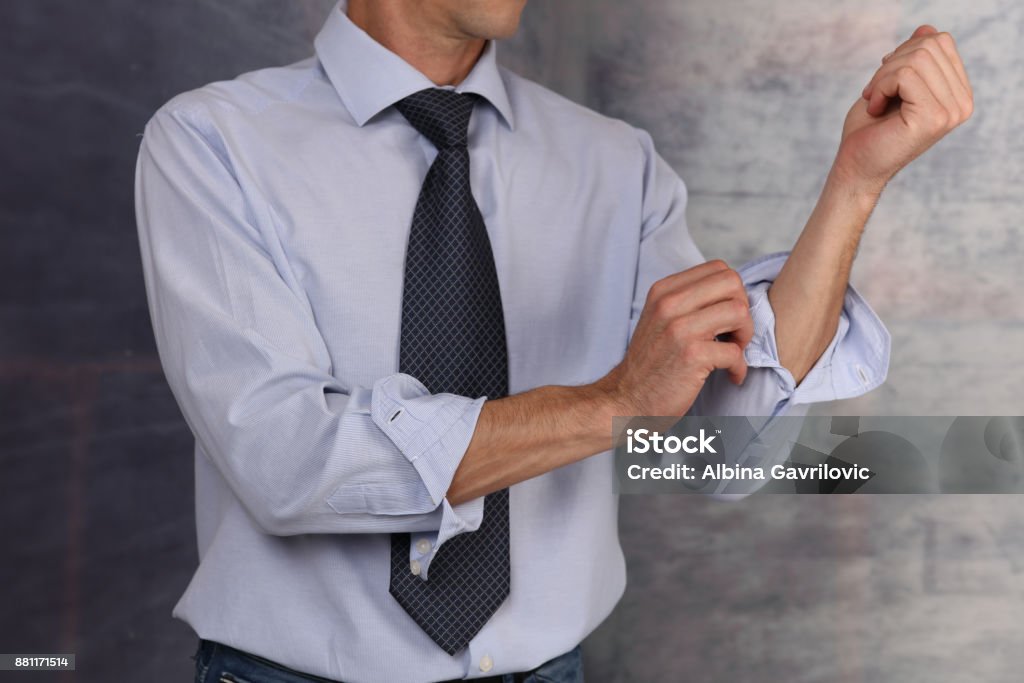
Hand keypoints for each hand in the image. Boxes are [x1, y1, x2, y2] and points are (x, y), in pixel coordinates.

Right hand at [595, 259, 752, 416]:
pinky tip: (729, 375)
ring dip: (745, 336)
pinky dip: (739, 367)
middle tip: (734, 334)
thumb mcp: (660, 319)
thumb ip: (688, 301)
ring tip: (733, 352)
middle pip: (732, 283)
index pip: (718, 268)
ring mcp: (680, 329)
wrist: (626, 400)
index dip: (732, 292)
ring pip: (739, 311)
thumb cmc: (651, 363)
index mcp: (663, 291)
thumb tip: (733, 294)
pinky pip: (735, 352)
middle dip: (743, 309)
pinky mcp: (692, 356)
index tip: (725, 317)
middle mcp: (669, 304)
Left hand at [833, 25, 972, 194]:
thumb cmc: (871, 128)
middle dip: (891, 63)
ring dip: (882, 77)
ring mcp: (951, 111)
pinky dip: (880, 87)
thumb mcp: (892, 83)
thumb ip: (914, 57)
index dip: (903, 53)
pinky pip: (904, 76)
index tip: (884, 81)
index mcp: (959, 93)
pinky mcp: (933, 117)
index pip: (939, 42)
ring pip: (915, 59)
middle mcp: (963, 103)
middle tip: (875, 91)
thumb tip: (928, 30)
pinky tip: (875, 109)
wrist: (856, 166)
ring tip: (875, 101)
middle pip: (929, 45)